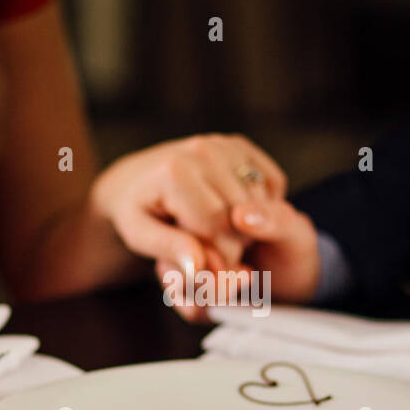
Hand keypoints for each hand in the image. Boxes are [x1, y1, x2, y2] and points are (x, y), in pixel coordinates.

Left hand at [91, 133, 286, 280]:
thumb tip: (199, 266)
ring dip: (247, 227)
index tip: (203, 263)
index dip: (217, 255)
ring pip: (260, 202)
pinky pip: (272, 184)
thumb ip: (170, 251)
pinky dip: (261, 205)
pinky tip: (232, 211)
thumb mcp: (140, 236)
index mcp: (176, 172)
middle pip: (242, 215)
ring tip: (213, 229)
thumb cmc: (138, 212)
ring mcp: (225, 143)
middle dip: (232, 243)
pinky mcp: (241, 144)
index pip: (218, 227)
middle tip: (207, 247)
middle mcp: (203, 150)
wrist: (137, 177)